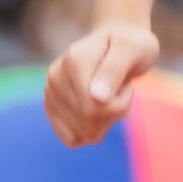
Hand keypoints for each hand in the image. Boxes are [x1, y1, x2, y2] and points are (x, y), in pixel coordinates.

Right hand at [44, 22, 159, 147]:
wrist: (117, 43)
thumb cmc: (131, 45)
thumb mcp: (132, 49)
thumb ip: (115, 70)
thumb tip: (97, 97)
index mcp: (74, 61)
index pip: (97, 106)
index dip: (122, 101)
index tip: (126, 84)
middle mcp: (55, 78)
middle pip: (90, 123)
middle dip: (115, 112)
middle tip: (120, 90)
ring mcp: (50, 94)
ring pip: (82, 134)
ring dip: (105, 122)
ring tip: (109, 98)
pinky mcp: (51, 108)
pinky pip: (71, 138)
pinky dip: (90, 131)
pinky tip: (98, 112)